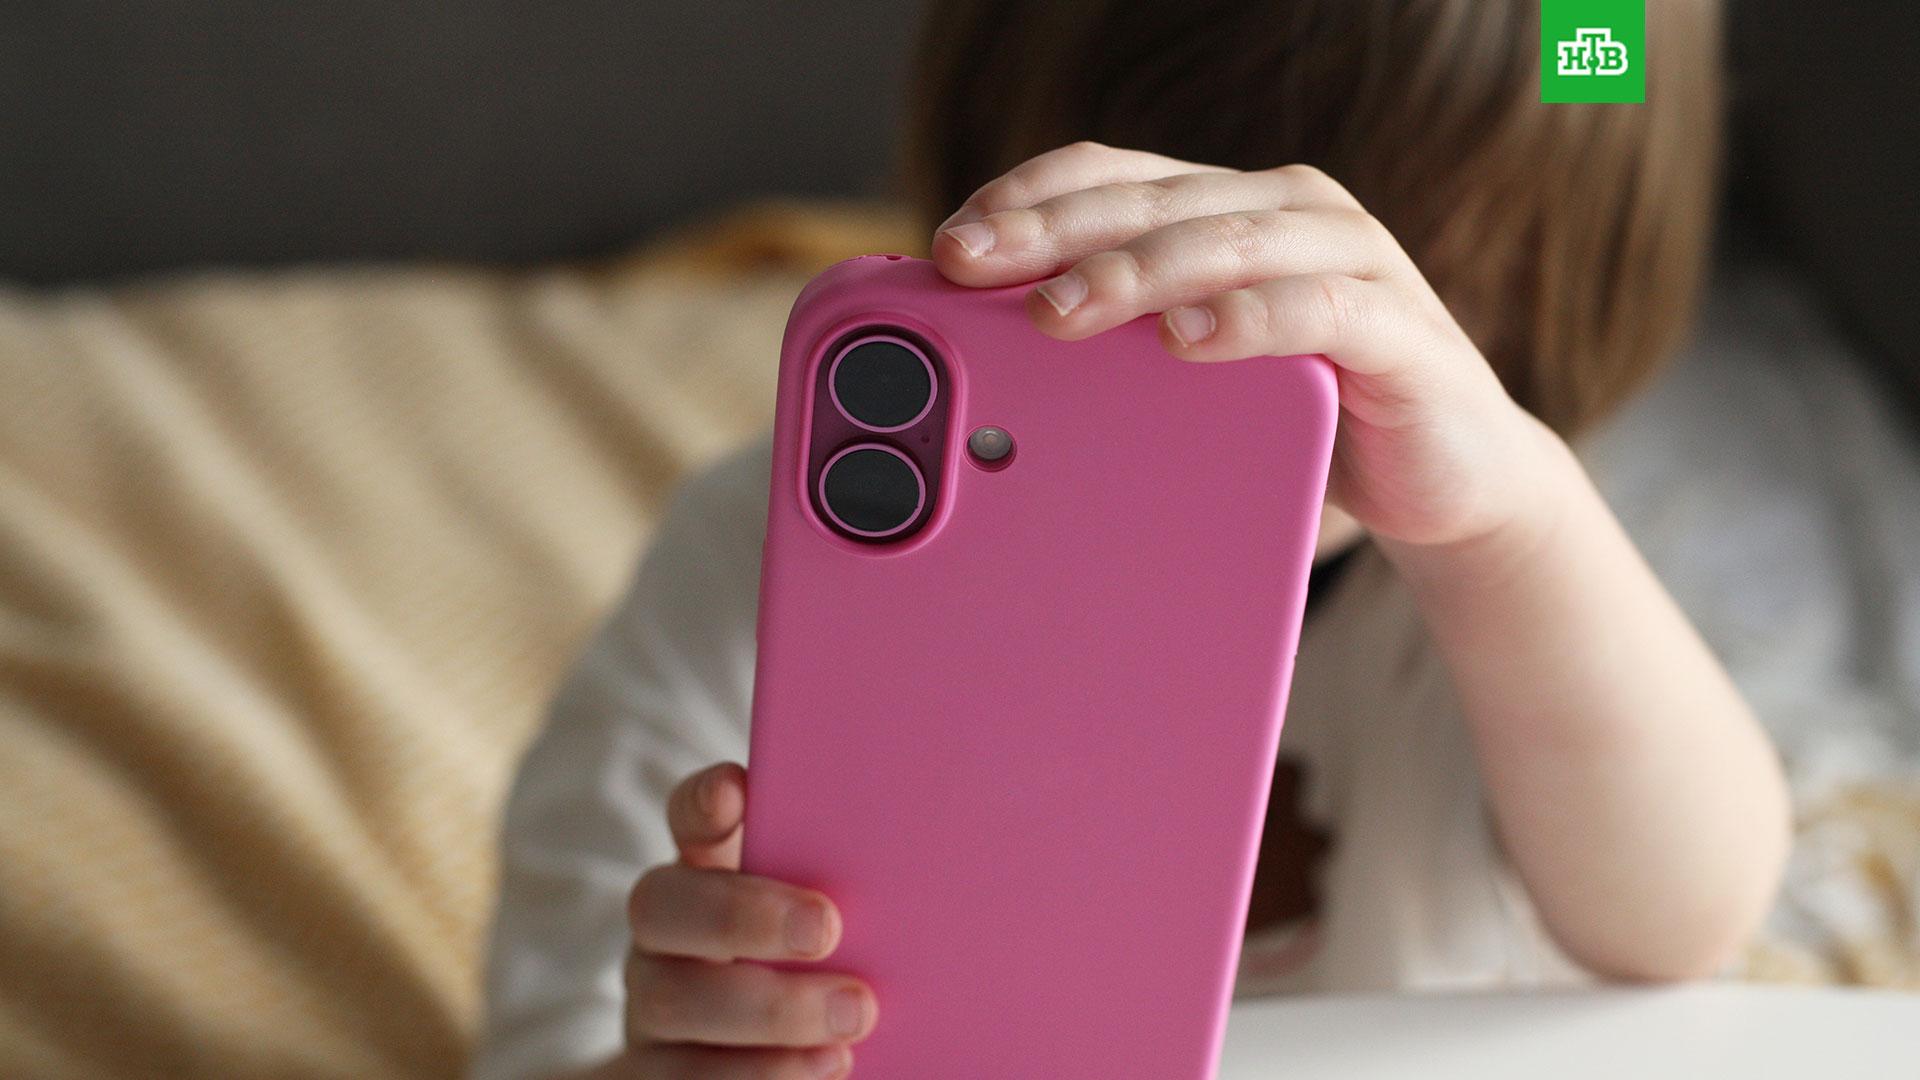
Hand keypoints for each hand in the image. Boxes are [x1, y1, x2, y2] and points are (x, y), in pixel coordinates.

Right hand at [601, 763, 874, 1078]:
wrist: (760, 1058)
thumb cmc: (820, 969)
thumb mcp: (828, 914)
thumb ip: (846, 878)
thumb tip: (935, 838)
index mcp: (707, 871)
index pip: (689, 817)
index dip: (703, 801)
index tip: (738, 790)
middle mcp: (664, 933)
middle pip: (661, 906)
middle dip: (742, 915)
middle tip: (827, 928)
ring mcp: (650, 1005)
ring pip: (668, 1000)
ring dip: (768, 1011)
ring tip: (854, 1018)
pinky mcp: (653, 1070)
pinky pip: (684, 1077)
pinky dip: (759, 1074)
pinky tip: (827, 1067)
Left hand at [930, 142, 1568, 550]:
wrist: (1450, 479)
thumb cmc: (1305, 423)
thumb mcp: (1195, 382)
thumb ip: (1119, 357)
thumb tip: (982, 385)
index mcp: (1226, 211)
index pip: (1113, 176)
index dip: (1027, 198)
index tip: (950, 246)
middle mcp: (1284, 212)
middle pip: (1151, 202)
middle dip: (1052, 232)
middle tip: (973, 269)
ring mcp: (1348, 259)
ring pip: (1224, 242)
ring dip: (1133, 272)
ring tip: (1056, 310)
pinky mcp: (1396, 326)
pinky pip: (1316, 308)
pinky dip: (1247, 319)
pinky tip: (1188, 340)